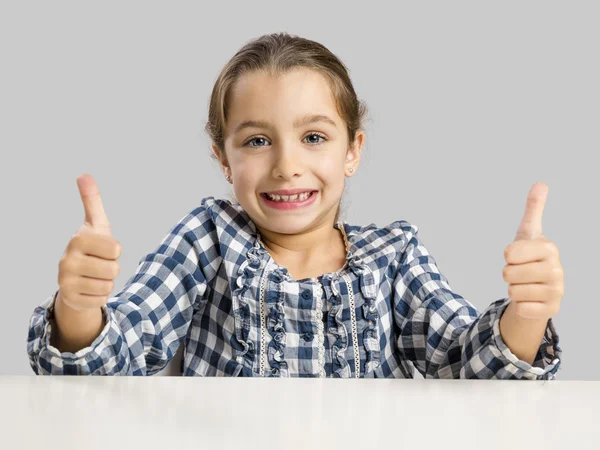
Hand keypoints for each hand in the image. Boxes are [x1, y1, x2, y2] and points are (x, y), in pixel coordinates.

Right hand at [57, 174, 121, 310]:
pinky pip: (102, 299)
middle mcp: (67, 260)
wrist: (75, 277)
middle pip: (113, 269)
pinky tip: (90, 288)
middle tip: (99, 264)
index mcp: (78, 239)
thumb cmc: (92, 247)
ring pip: (109, 285)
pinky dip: (101, 295)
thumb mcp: (95, 224)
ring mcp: (66, 281)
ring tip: (95, 275)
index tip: (104, 248)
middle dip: (112, 268)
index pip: (116, 248)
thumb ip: (92, 201)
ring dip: (107, 282)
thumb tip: (84, 175)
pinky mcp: (70, 299)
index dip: (115, 250)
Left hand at [502, 182, 563, 319]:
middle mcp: (557, 269)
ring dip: (514, 289)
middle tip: (520, 273)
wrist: (539, 288)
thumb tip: (540, 183)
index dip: (508, 256)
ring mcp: (557, 291)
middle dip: (508, 274)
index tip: (518, 256)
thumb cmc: (530, 257)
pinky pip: (521, 308)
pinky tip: (530, 300)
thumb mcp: (529, 232)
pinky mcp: (551, 310)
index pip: (509, 253)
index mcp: (549, 248)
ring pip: (513, 291)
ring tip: (526, 285)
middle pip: (508, 273)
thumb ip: (534, 209)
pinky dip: (520, 305)